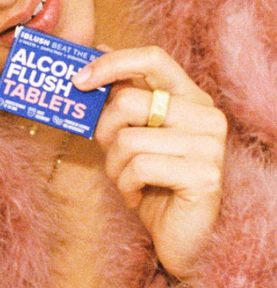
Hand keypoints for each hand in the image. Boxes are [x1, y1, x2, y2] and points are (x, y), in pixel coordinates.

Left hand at [74, 45, 227, 278]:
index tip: (78, 80)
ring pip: (128, 139)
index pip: (153, 57)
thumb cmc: (152, 181)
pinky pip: (140, 167)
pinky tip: (136, 196)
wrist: (180, 236)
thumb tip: (96, 50)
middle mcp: (206, 115)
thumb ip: (121, 98)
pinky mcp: (204, 175)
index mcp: (190, 97)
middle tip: (110, 152)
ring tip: (127, 180)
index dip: (112, 63)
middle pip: (128, 102)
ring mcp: (209, 145)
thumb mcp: (132, 134)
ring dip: (114, 165)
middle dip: (104, 131)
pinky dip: (126, 185)